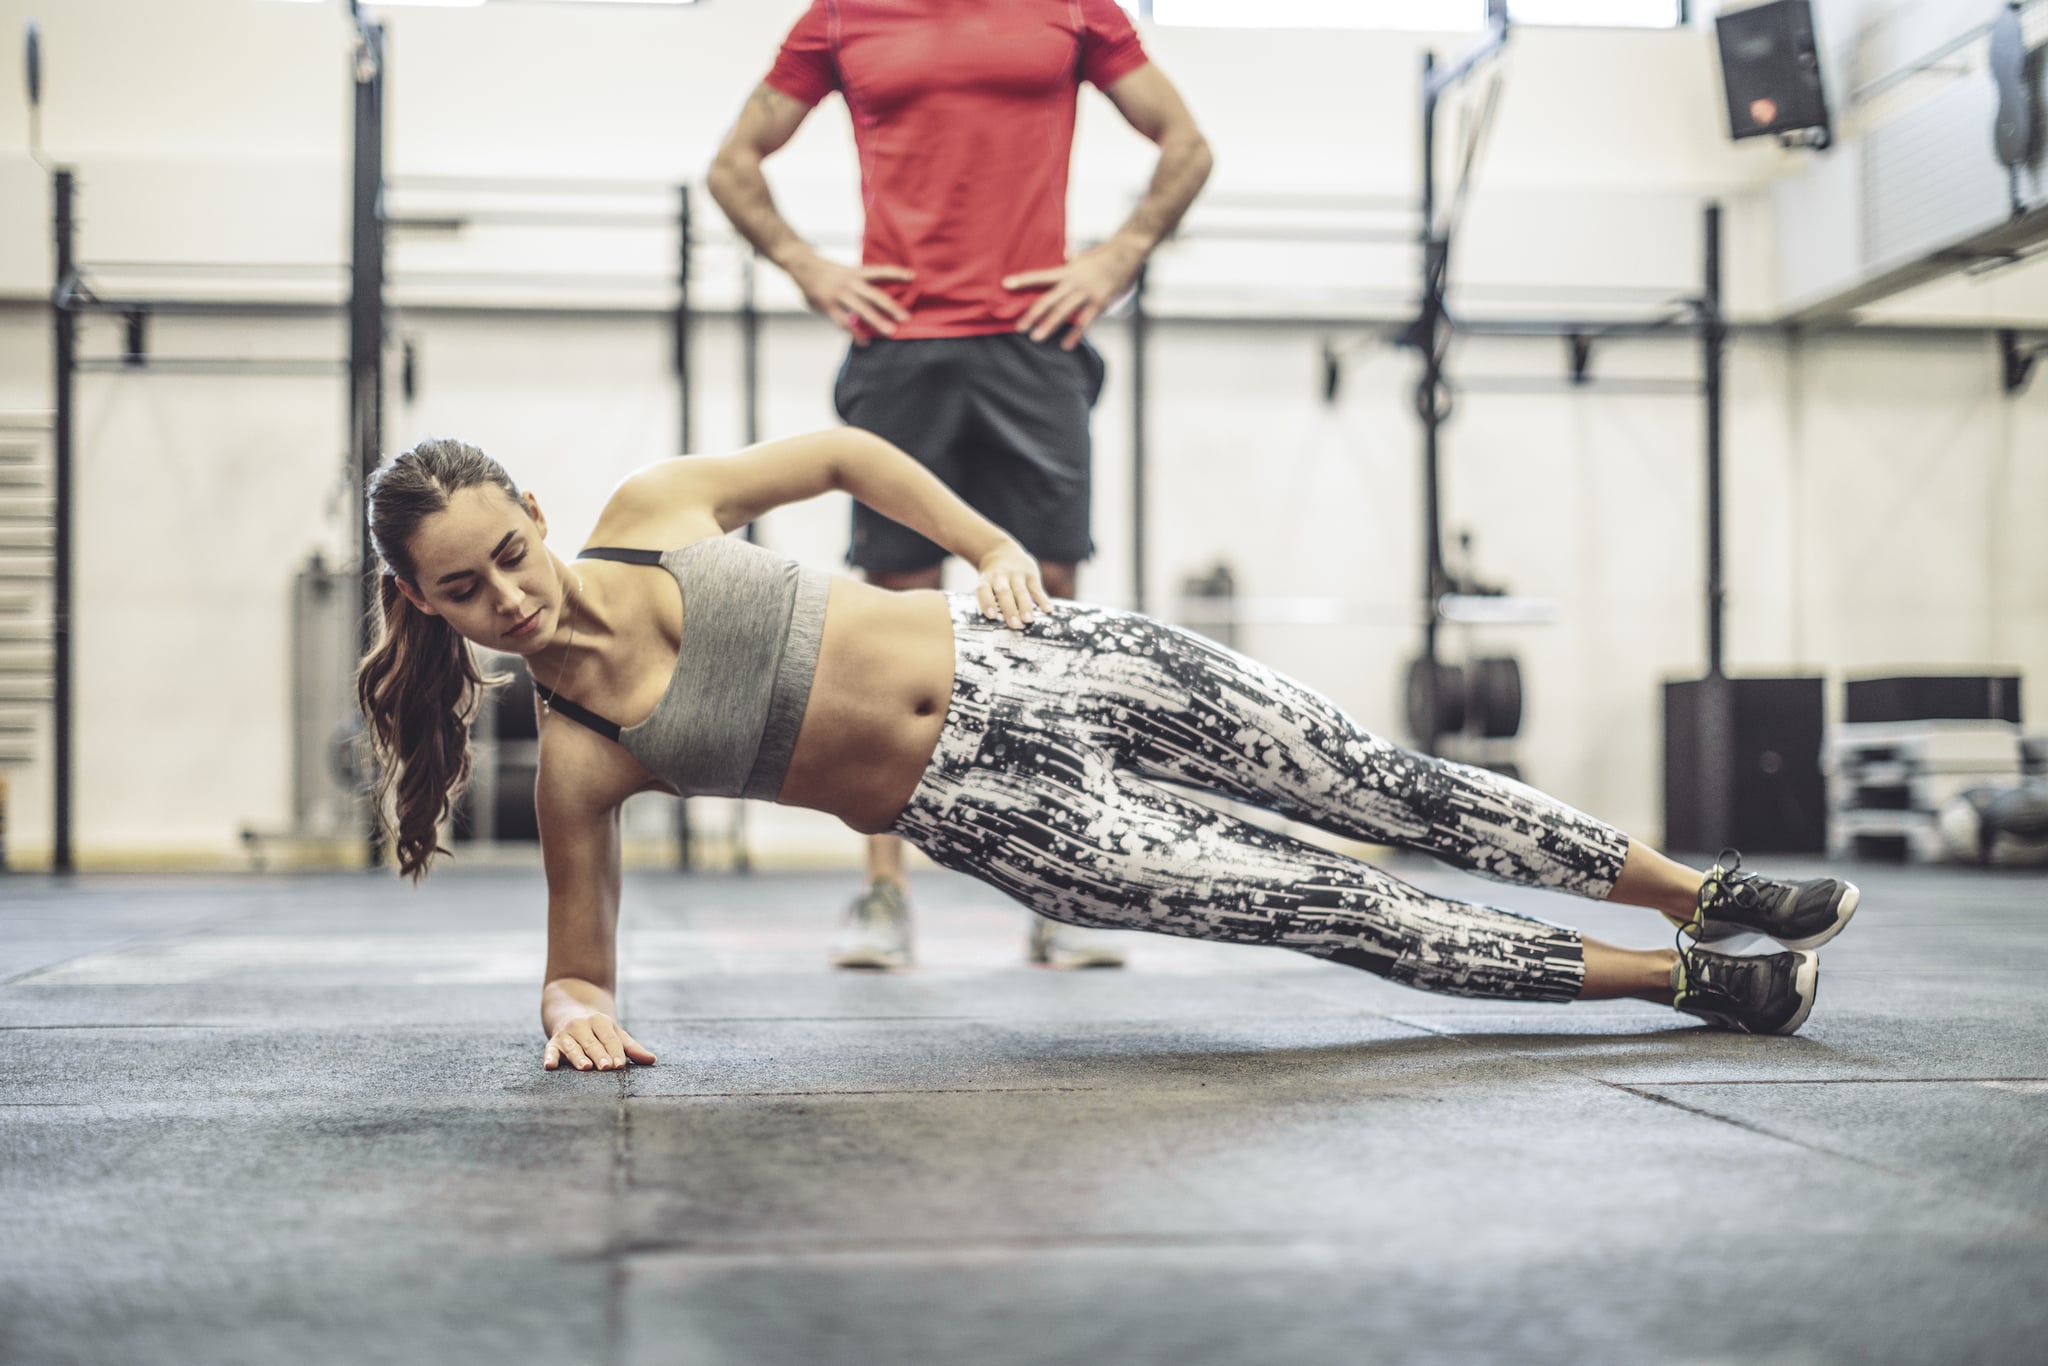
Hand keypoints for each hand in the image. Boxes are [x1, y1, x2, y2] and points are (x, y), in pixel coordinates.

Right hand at [543, 1012, 656, 1071]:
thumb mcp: (615, 1033)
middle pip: (592, 1043)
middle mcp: (582, 1026)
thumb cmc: (598, 1029)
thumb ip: (632, 1048)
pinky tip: (550, 1066)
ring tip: (585, 1067)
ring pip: (573, 1047)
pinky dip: (549, 1057)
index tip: (620, 1064)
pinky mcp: (553, 1043)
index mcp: (600, 1022)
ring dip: (578, 1057)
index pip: (610, 1038)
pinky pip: (550, 1050)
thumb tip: (652, 1060)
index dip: (615, 1051)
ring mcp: (566, 1034)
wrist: (569, 1008)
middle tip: (606, 1067)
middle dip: (599, 1055)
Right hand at [789, 252, 913, 340]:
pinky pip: (843, 322)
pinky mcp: (828, 306)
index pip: (881, 272)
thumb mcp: (845, 273)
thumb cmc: (826, 272)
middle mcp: (850, 283)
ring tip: (890, 332)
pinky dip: (854, 333)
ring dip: (877, 321)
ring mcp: (839, 295)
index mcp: (856, 273)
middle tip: (906, 318)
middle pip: (875, 295)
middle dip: (891, 307)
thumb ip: (859, 286)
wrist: (802, 265)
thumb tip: (876, 303)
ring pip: (861, 310)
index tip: (913, 277)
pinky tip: (864, 342)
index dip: (896, 274)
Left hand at [976, 543, 1050, 628]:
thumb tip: (995, 624)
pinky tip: (1048, 610)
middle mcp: (1001, 576)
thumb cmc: (993, 576)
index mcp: (986, 579)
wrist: (1001, 550)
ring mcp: (1016, 574)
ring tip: (1028, 620)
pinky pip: (1036, 588)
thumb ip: (990, 598)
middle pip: (1004, 593)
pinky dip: (1042, 599)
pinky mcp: (1030, 573)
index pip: (984, 590)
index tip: (991, 616)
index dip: (987, 603)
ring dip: (1025, 606)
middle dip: (1010, 610)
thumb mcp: (986, 581)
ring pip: (1021, 591)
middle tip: (1015, 625)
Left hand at [1003, 239, 1143, 349]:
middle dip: (1032, 314)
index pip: (1040, 275)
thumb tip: (1064, 254)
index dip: (1023, 280)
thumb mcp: (1083, 256)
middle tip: (1019, 327)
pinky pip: (1085, 322)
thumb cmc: (1105, 255)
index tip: (1005, 284)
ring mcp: (1086, 293)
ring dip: (1049, 325)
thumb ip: (1072, 260)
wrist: (1127, 253)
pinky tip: (1066, 345)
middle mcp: (1074, 282)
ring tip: (1035, 337)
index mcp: (1067, 270)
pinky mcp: (1100, 302)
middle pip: (1048, 299)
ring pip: (1063, 312)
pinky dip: (1075, 334)